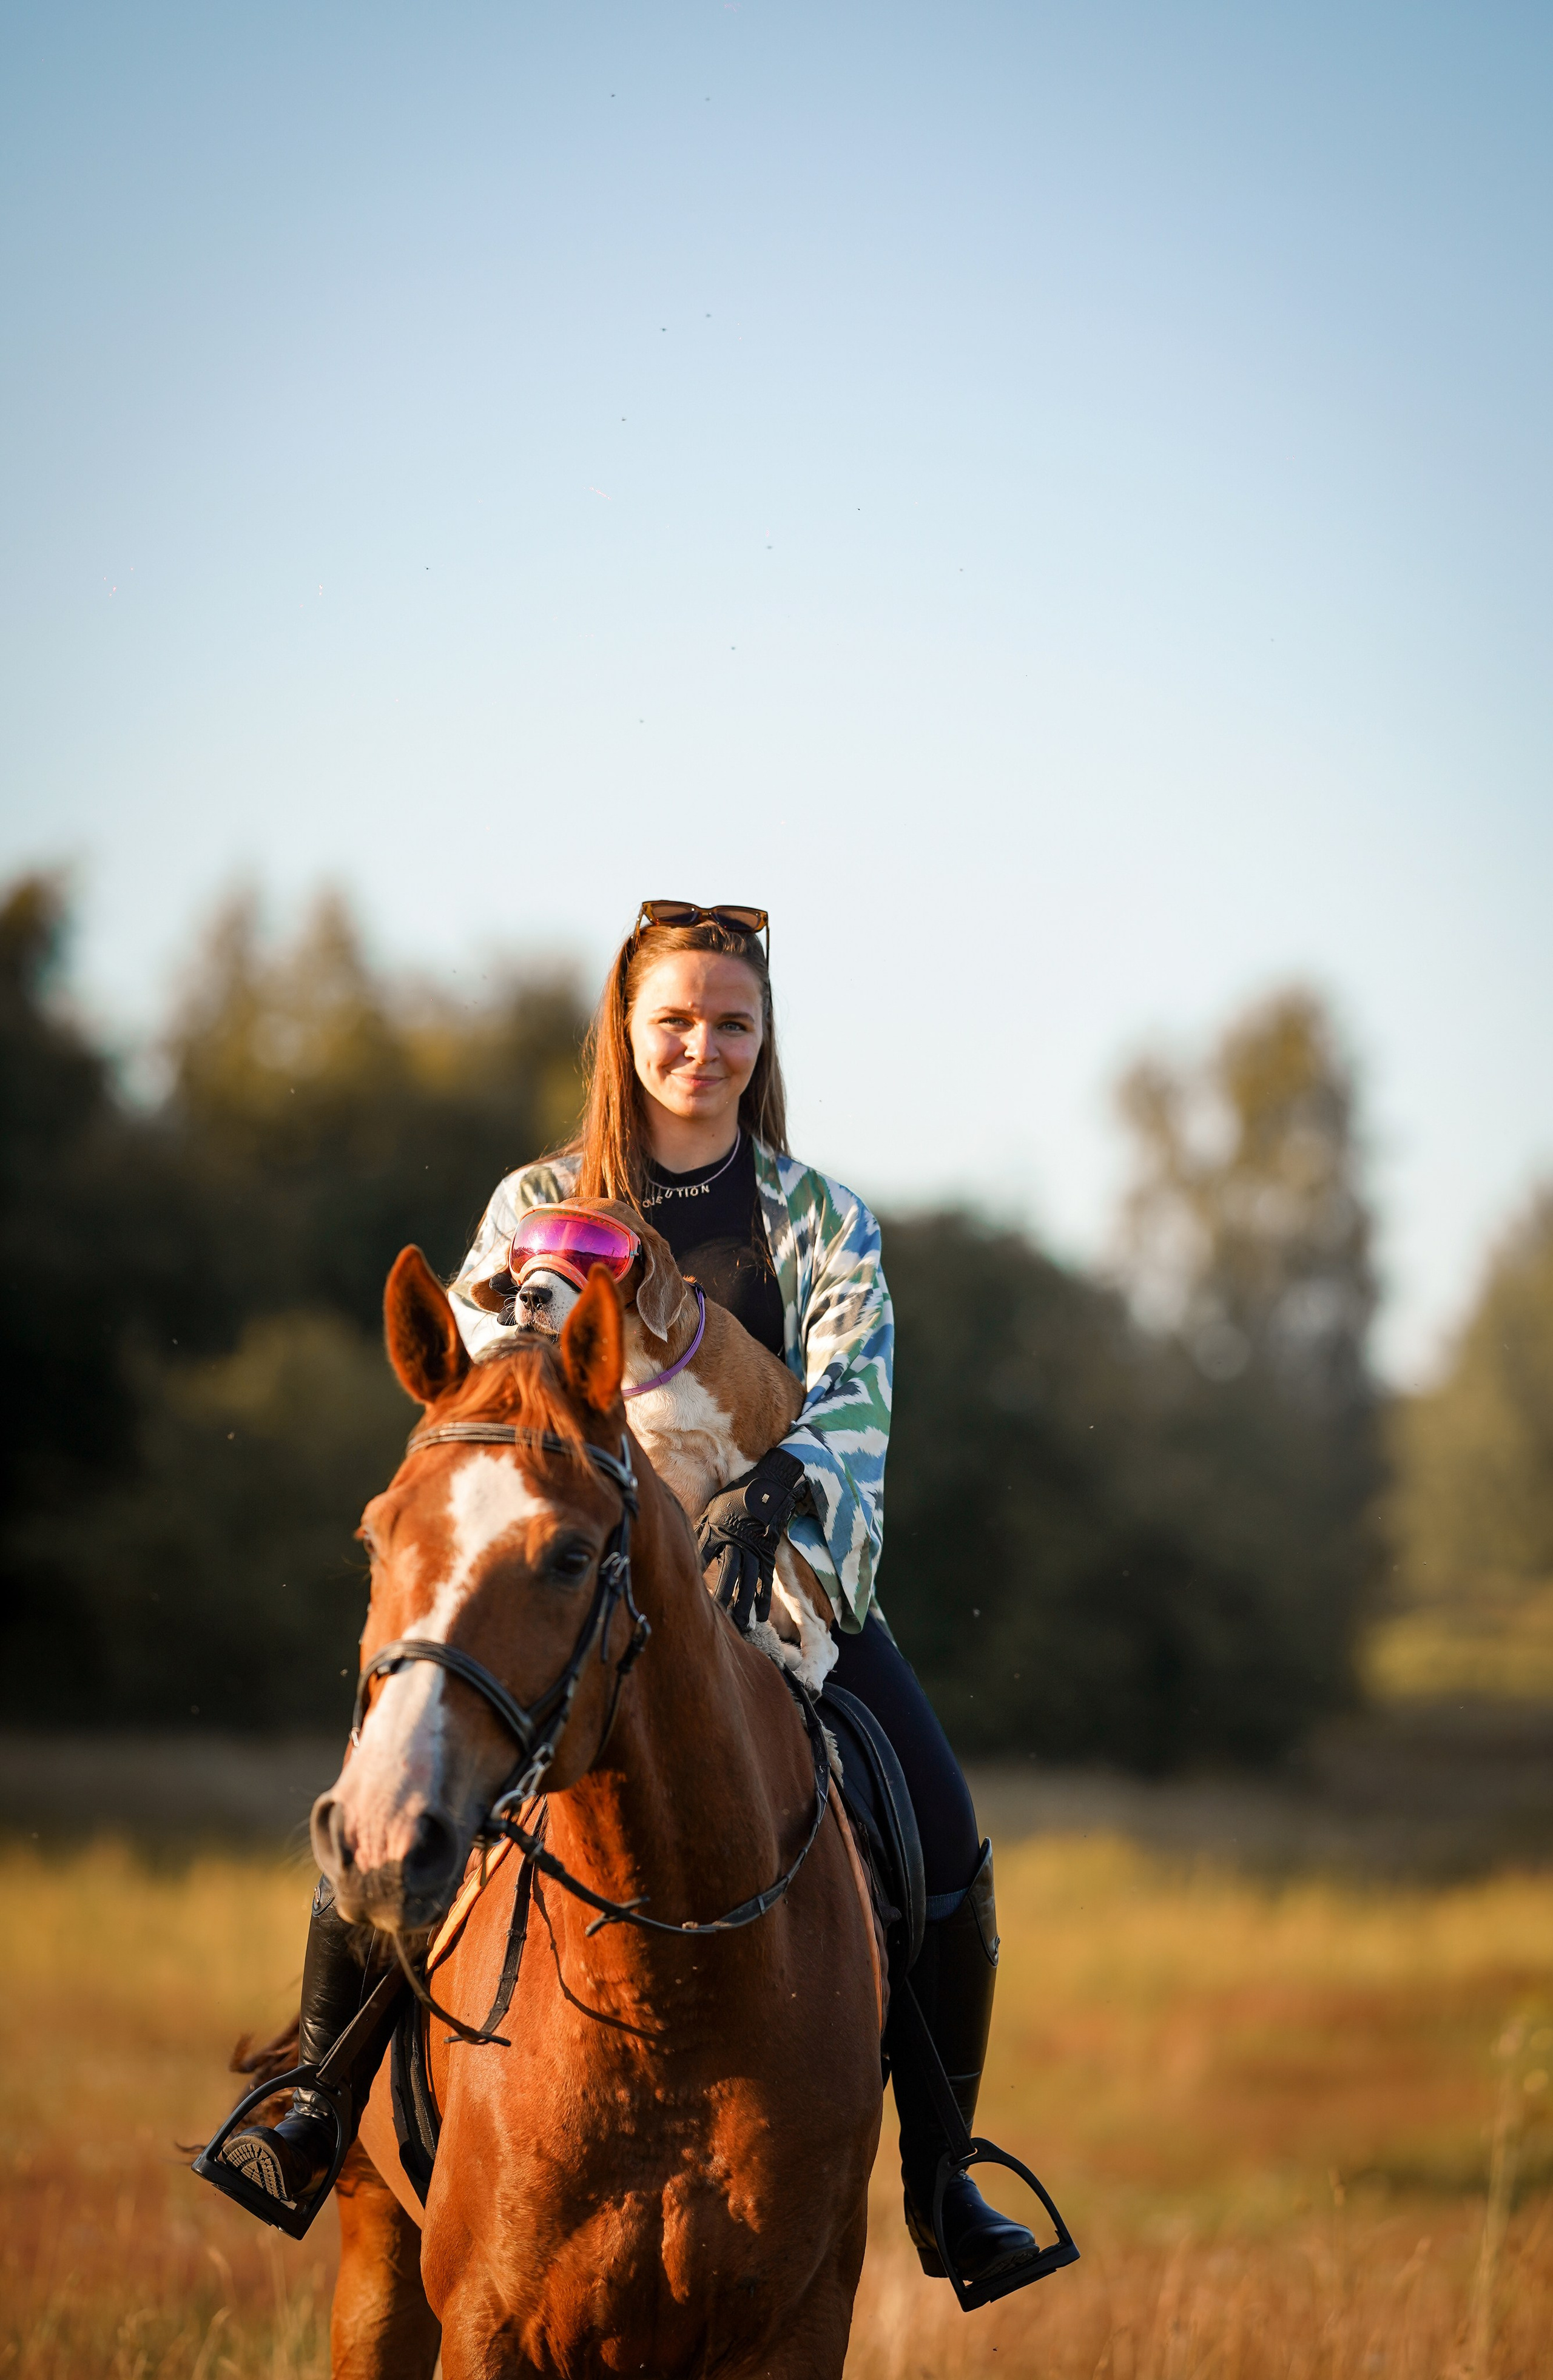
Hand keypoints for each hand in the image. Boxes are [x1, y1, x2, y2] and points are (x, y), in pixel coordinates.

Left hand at [696, 1449, 806, 1633]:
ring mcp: (754, 1549)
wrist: (769, 1484)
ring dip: (744, 1604)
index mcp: (719, 1528)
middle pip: (729, 1572)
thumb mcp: (713, 1507)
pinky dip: (764, 1599)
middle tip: (717, 1617)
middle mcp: (737, 1541)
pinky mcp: (767, 1554)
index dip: (696, 1570)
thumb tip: (682, 1543)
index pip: (704, 1552)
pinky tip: (761, 1618)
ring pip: (749, 1580)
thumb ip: (701, 1527)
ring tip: (740, 1625)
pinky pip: (766, 1579)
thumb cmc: (735, 1495)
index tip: (685, 1590)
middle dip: (723, 1594)